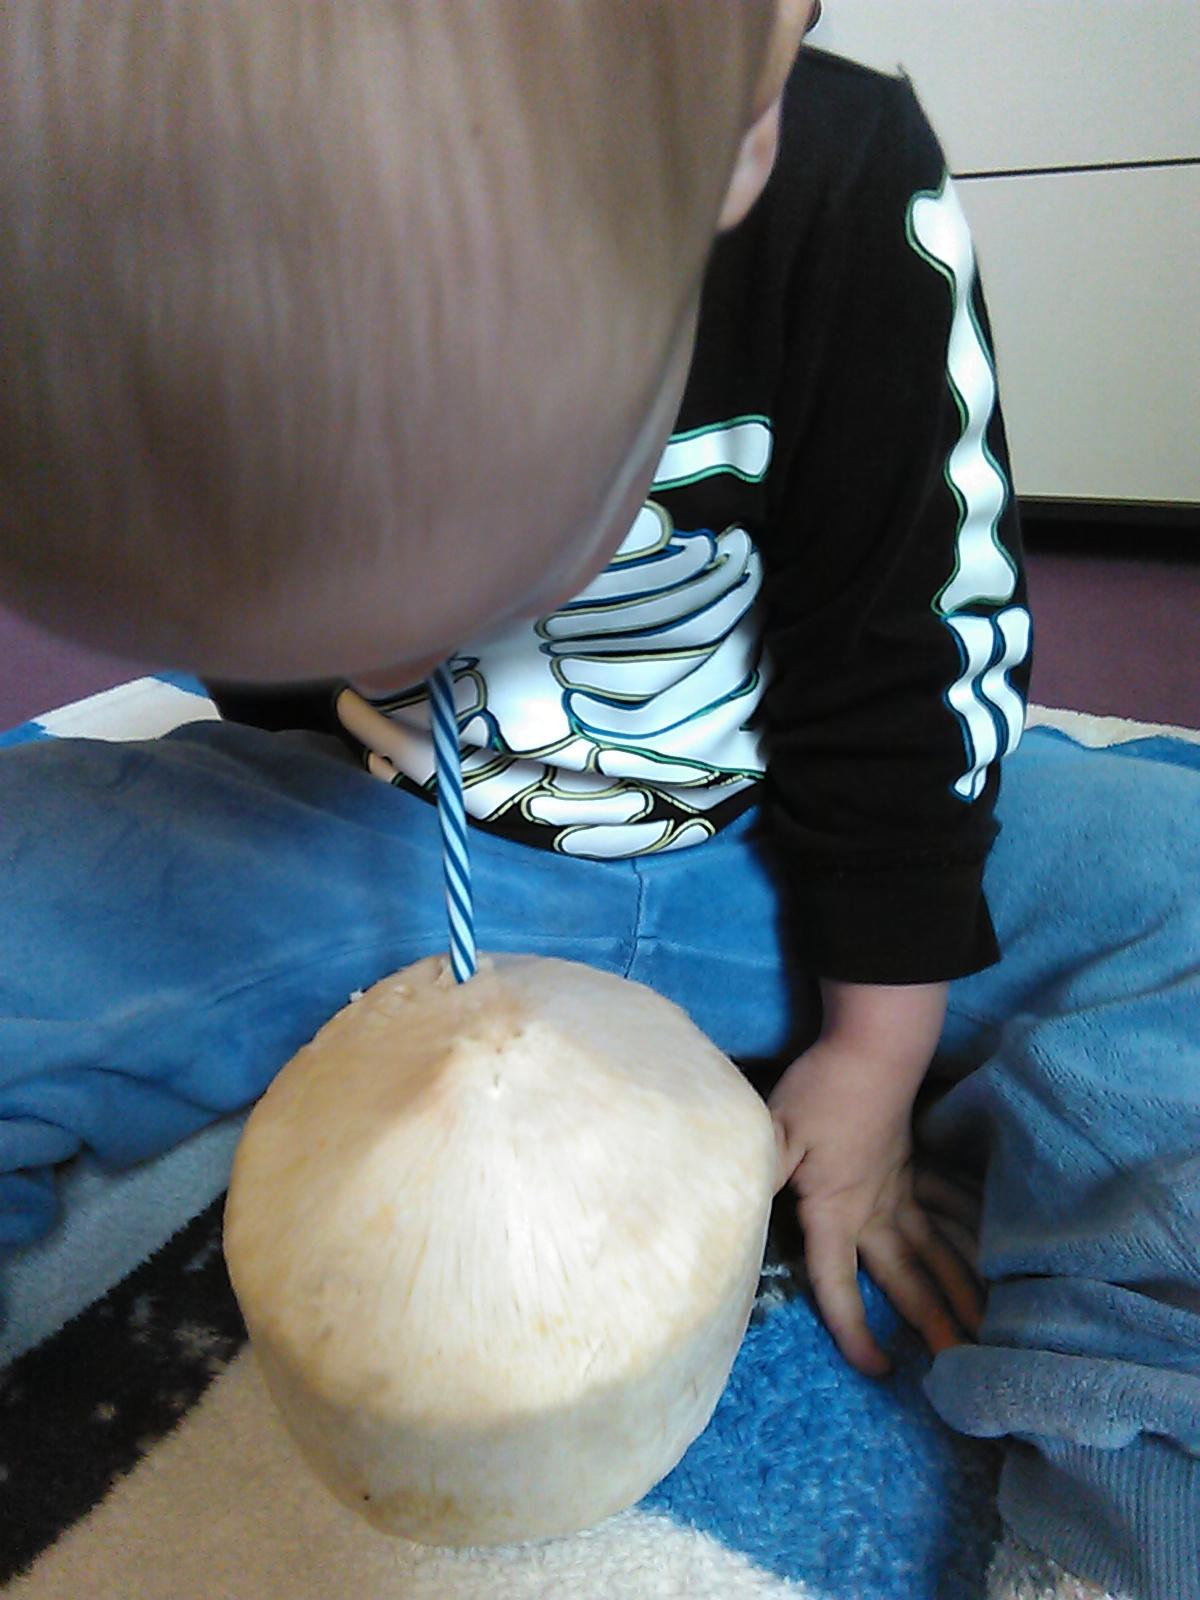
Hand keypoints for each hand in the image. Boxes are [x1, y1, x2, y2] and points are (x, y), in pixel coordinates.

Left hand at [769, 1040, 984, 1376]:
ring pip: (933, 1248)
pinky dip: (967, 1232)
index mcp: (836, 1211)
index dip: (855, 1330)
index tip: (879, 1369)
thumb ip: (759, 1175)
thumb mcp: (775, 1133)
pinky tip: (987, 1249)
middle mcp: (874, 1210)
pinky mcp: (909, 1165)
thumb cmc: (820, 1092)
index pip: (838, 1283)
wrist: (875, 1050)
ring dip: (959, 1286)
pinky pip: (945, 1207)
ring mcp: (898, 1188)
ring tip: (986, 1322)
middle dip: (930, 1321)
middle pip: (902, 1276)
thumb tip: (729, 1213)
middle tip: (961, 1362)